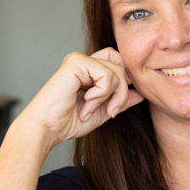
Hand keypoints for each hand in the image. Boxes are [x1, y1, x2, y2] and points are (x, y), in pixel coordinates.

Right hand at [19, 48, 144, 148]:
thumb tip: (141, 93)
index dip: (125, 82)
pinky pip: (106, 75)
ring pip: (117, 71)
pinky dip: (101, 94)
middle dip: (122, 92)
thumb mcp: (103, 110)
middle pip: (121, 65)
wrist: (47, 128)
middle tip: (110, 111)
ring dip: (110, 97)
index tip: (116, 106)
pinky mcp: (76, 63)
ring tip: (91, 109)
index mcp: (88, 70)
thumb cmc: (68, 121)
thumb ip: (120, 100)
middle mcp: (83, 61)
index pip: (119, 63)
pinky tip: (86, 102)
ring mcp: (79, 60)